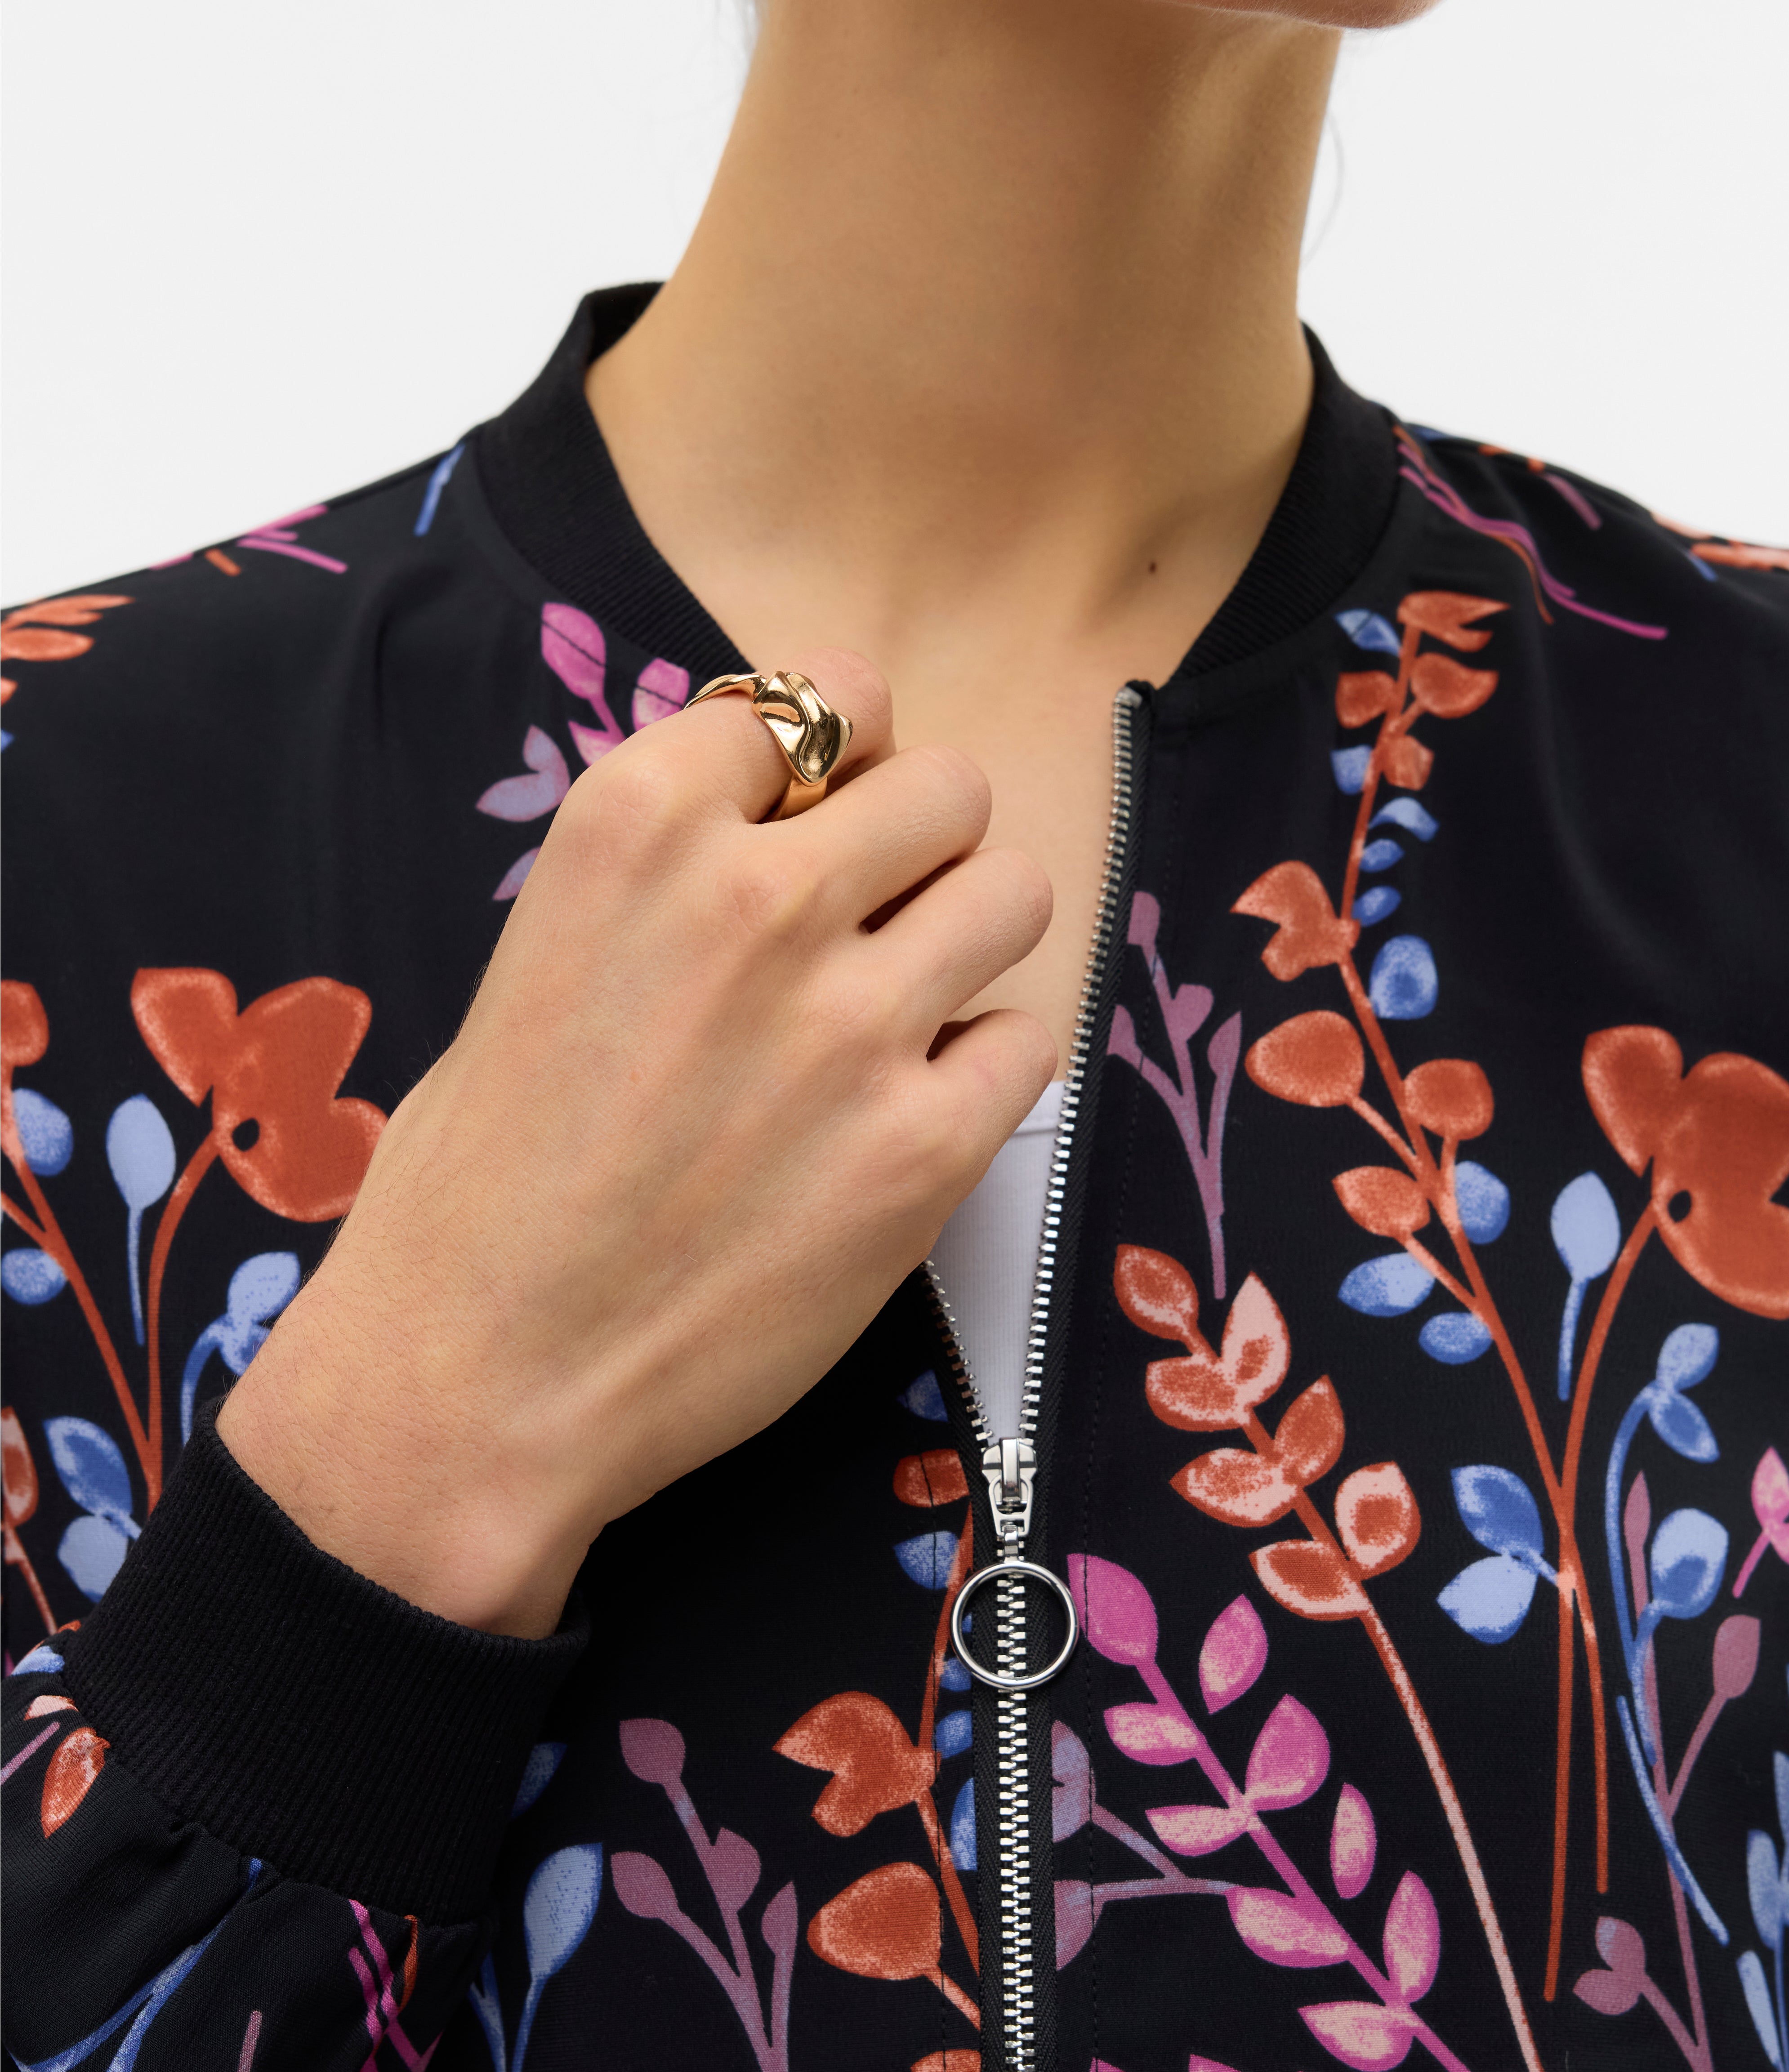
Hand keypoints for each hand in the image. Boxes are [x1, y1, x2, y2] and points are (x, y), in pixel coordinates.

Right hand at [217, 651, 1054, 1635]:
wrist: (480, 1378)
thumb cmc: (484, 1179)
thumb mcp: (549, 947)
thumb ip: (678, 864)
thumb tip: (801, 812)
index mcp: (637, 824)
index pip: (827, 694)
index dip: (840, 757)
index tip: (824, 812)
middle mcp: (753, 898)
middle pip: (945, 785)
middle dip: (920, 846)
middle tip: (873, 924)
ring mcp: (850, 1024)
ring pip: (1011, 893)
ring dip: (967, 942)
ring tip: (899, 1013)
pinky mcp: (922, 1147)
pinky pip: (1024, 1040)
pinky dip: (978, 1072)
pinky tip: (899, 1119)